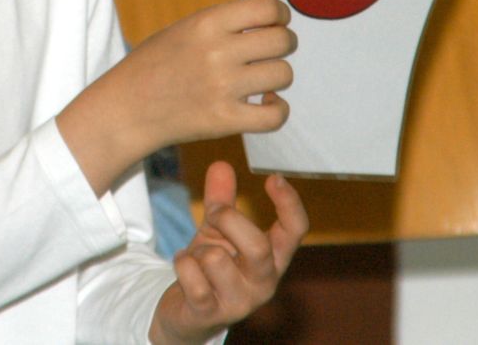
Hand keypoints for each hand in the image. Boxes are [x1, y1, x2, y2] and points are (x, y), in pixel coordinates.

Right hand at [116, 0, 295, 146]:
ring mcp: (223, 87)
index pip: (267, 7)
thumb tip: (269, 22)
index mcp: (206, 23)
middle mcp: (217, 52)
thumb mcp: (183, 29)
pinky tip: (266, 104)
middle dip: (284, 44)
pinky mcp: (225, 120)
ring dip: (278, 77)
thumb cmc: (154, 65)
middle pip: (282, 41)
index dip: (280, 14)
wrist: (127, 108)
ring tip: (263, 80)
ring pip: (283, 75)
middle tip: (271, 52)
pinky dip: (277, 109)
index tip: (277, 22)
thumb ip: (223, 24)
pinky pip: (275, 115)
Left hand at [149, 162, 306, 344]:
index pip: (295, 231)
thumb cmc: (209, 268)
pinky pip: (193, 277)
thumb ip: (222, 200)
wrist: (186, 313)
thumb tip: (221, 164)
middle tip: (213, 212)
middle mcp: (263, 282)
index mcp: (272, 258)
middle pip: (257, 245)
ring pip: (217, 259)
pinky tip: (183, 265)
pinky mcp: (210, 313)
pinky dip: (182, 263)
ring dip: (199, 248)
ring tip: (198, 256)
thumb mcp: (217, 232)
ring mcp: (239, 302)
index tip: (274, 177)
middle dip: (228, 219)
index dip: (290, 204)